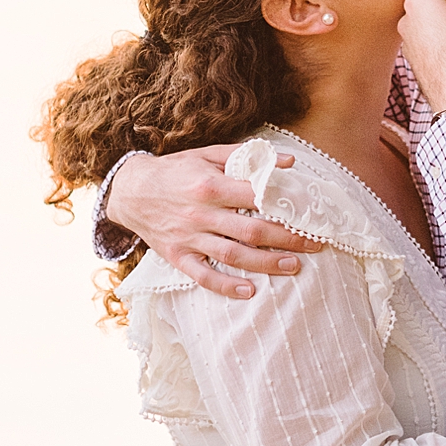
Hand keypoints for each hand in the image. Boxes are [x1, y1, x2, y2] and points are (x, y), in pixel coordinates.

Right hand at [106, 144, 324, 299]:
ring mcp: (189, 238)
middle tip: (315, 244)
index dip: (286, 205)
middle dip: (287, 239)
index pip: (256, 196)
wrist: (130, 191)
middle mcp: (201, 213)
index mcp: (210, 185)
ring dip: (265, 263)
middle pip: (251, 230)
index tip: (311, 213)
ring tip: (293, 266)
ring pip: (232, 255)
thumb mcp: (207, 154)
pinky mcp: (178, 256)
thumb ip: (247, 156)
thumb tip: (289, 162)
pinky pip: (203, 276)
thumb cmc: (176, 170)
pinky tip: (248, 291)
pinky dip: (225, 285)